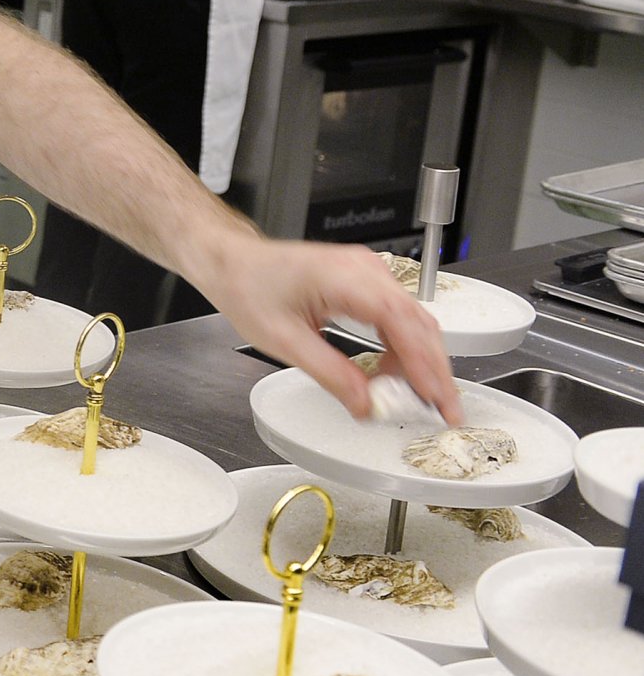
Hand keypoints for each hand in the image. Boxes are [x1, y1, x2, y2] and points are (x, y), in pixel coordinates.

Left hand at [195, 238, 459, 423]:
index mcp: (344, 277)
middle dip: (435, 371)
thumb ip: (329, 373)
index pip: (401, 322)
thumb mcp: (282, 340)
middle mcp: (365, 270)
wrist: (231, 262)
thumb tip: (366, 404)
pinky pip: (397, 318)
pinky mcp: (365, 283)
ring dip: (421, 363)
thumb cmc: (246, 286)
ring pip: (414, 322)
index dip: (424, 364)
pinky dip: (403, 349)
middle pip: (418, 323)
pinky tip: (396, 376)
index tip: (436, 398)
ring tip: (421, 401)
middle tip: (444, 412)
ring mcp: (368, 273)